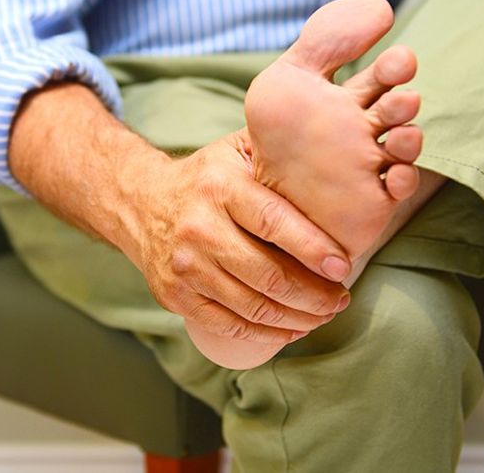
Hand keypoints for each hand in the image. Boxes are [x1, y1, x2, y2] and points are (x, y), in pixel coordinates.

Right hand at [130, 131, 353, 345]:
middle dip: (314, 294)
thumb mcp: (237, 150)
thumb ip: (279, 151)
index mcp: (220, 188)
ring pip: (253, 306)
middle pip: (268, 275)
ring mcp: (185, 267)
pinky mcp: (175, 296)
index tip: (342, 267)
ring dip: (298, 317)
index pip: (274, 223)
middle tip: (341, 298)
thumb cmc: (207, 177)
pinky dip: (268, 334)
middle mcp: (199, 228)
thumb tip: (334, 155)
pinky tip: (294, 328)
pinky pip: (229, 325)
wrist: (141, 202)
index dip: (313, 249)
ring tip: (325, 313)